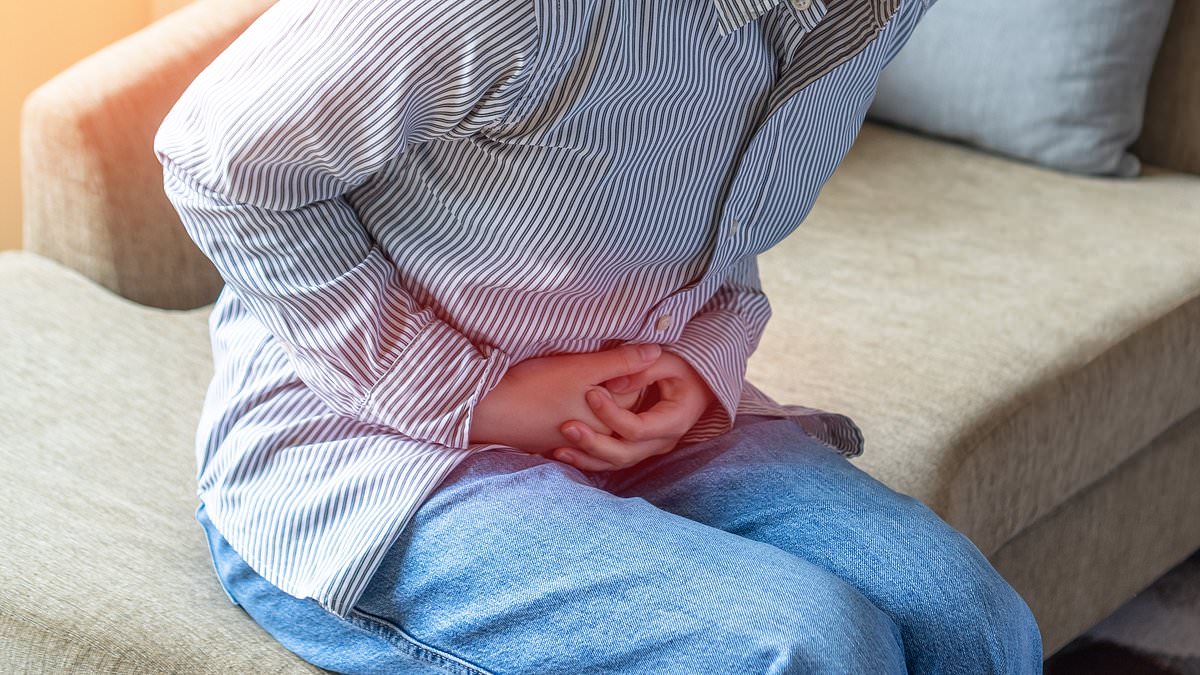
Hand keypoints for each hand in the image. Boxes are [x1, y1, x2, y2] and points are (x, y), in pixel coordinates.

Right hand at [468, 343, 659, 454]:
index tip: (628, 356)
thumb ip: (621, 361)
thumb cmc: (535, 387)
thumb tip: (658, 353)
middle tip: (612, 368)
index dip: (637, 373)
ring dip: (602, 409)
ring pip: (602, 424)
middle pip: (622, 412)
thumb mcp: (582, 367)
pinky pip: (581, 435)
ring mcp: (576, 445)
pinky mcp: (556, 445)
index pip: (638, 396)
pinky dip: (583, 422)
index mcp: (610, 419)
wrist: (489, 412)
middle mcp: (598, 438)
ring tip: (590, 384)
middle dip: (624, 392)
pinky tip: (570, 403)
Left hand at [550, 350, 717, 470]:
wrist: (698, 386)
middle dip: (593, 443)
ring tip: (558, 449)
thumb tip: (614, 383)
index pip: (637, 428)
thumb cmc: (684, 370)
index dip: (612, 413)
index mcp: (672, 422)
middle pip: (624, 453)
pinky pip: (611, 462)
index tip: (590, 393)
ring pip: (615, 463)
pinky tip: (563, 453)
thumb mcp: (670, 362)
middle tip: (567, 426)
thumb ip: (643, 370)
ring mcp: (649, 449)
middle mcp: (662, 442)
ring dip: (587, 457)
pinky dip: (588, 459)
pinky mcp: (637, 449)